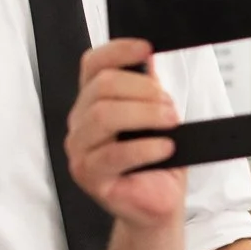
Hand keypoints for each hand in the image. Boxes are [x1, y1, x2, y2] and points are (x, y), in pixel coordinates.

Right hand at [67, 38, 184, 229]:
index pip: (93, 64)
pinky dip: (145, 147)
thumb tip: (148, 58)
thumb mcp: (157, 117)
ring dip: (144, 114)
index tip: (147, 48)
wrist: (158, 201)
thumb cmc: (156, 161)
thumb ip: (148, 88)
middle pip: (101, 87)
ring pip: (103, 116)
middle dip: (142, 90)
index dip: (118, 51)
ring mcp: (80, 150)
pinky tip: (165, 148)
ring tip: (170, 123)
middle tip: (169, 105)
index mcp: (92, 102)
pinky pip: (113, 154)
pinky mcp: (89, 176)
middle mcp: (81, 123)